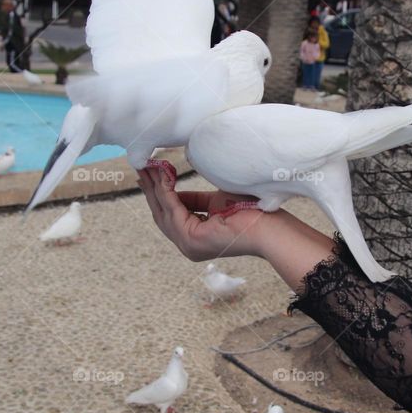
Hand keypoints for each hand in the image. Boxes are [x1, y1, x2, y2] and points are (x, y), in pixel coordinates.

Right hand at [136, 168, 335, 288]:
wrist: (269, 225)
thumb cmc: (250, 212)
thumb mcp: (215, 202)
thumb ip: (195, 200)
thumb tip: (174, 186)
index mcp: (195, 238)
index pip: (171, 214)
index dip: (160, 193)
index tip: (152, 173)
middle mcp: (188, 245)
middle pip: (161, 214)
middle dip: (151, 189)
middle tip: (142, 167)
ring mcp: (188, 245)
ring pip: (164, 211)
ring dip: (155, 187)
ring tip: (148, 167)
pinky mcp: (192, 240)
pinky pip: (173, 210)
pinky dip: (166, 192)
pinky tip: (163, 176)